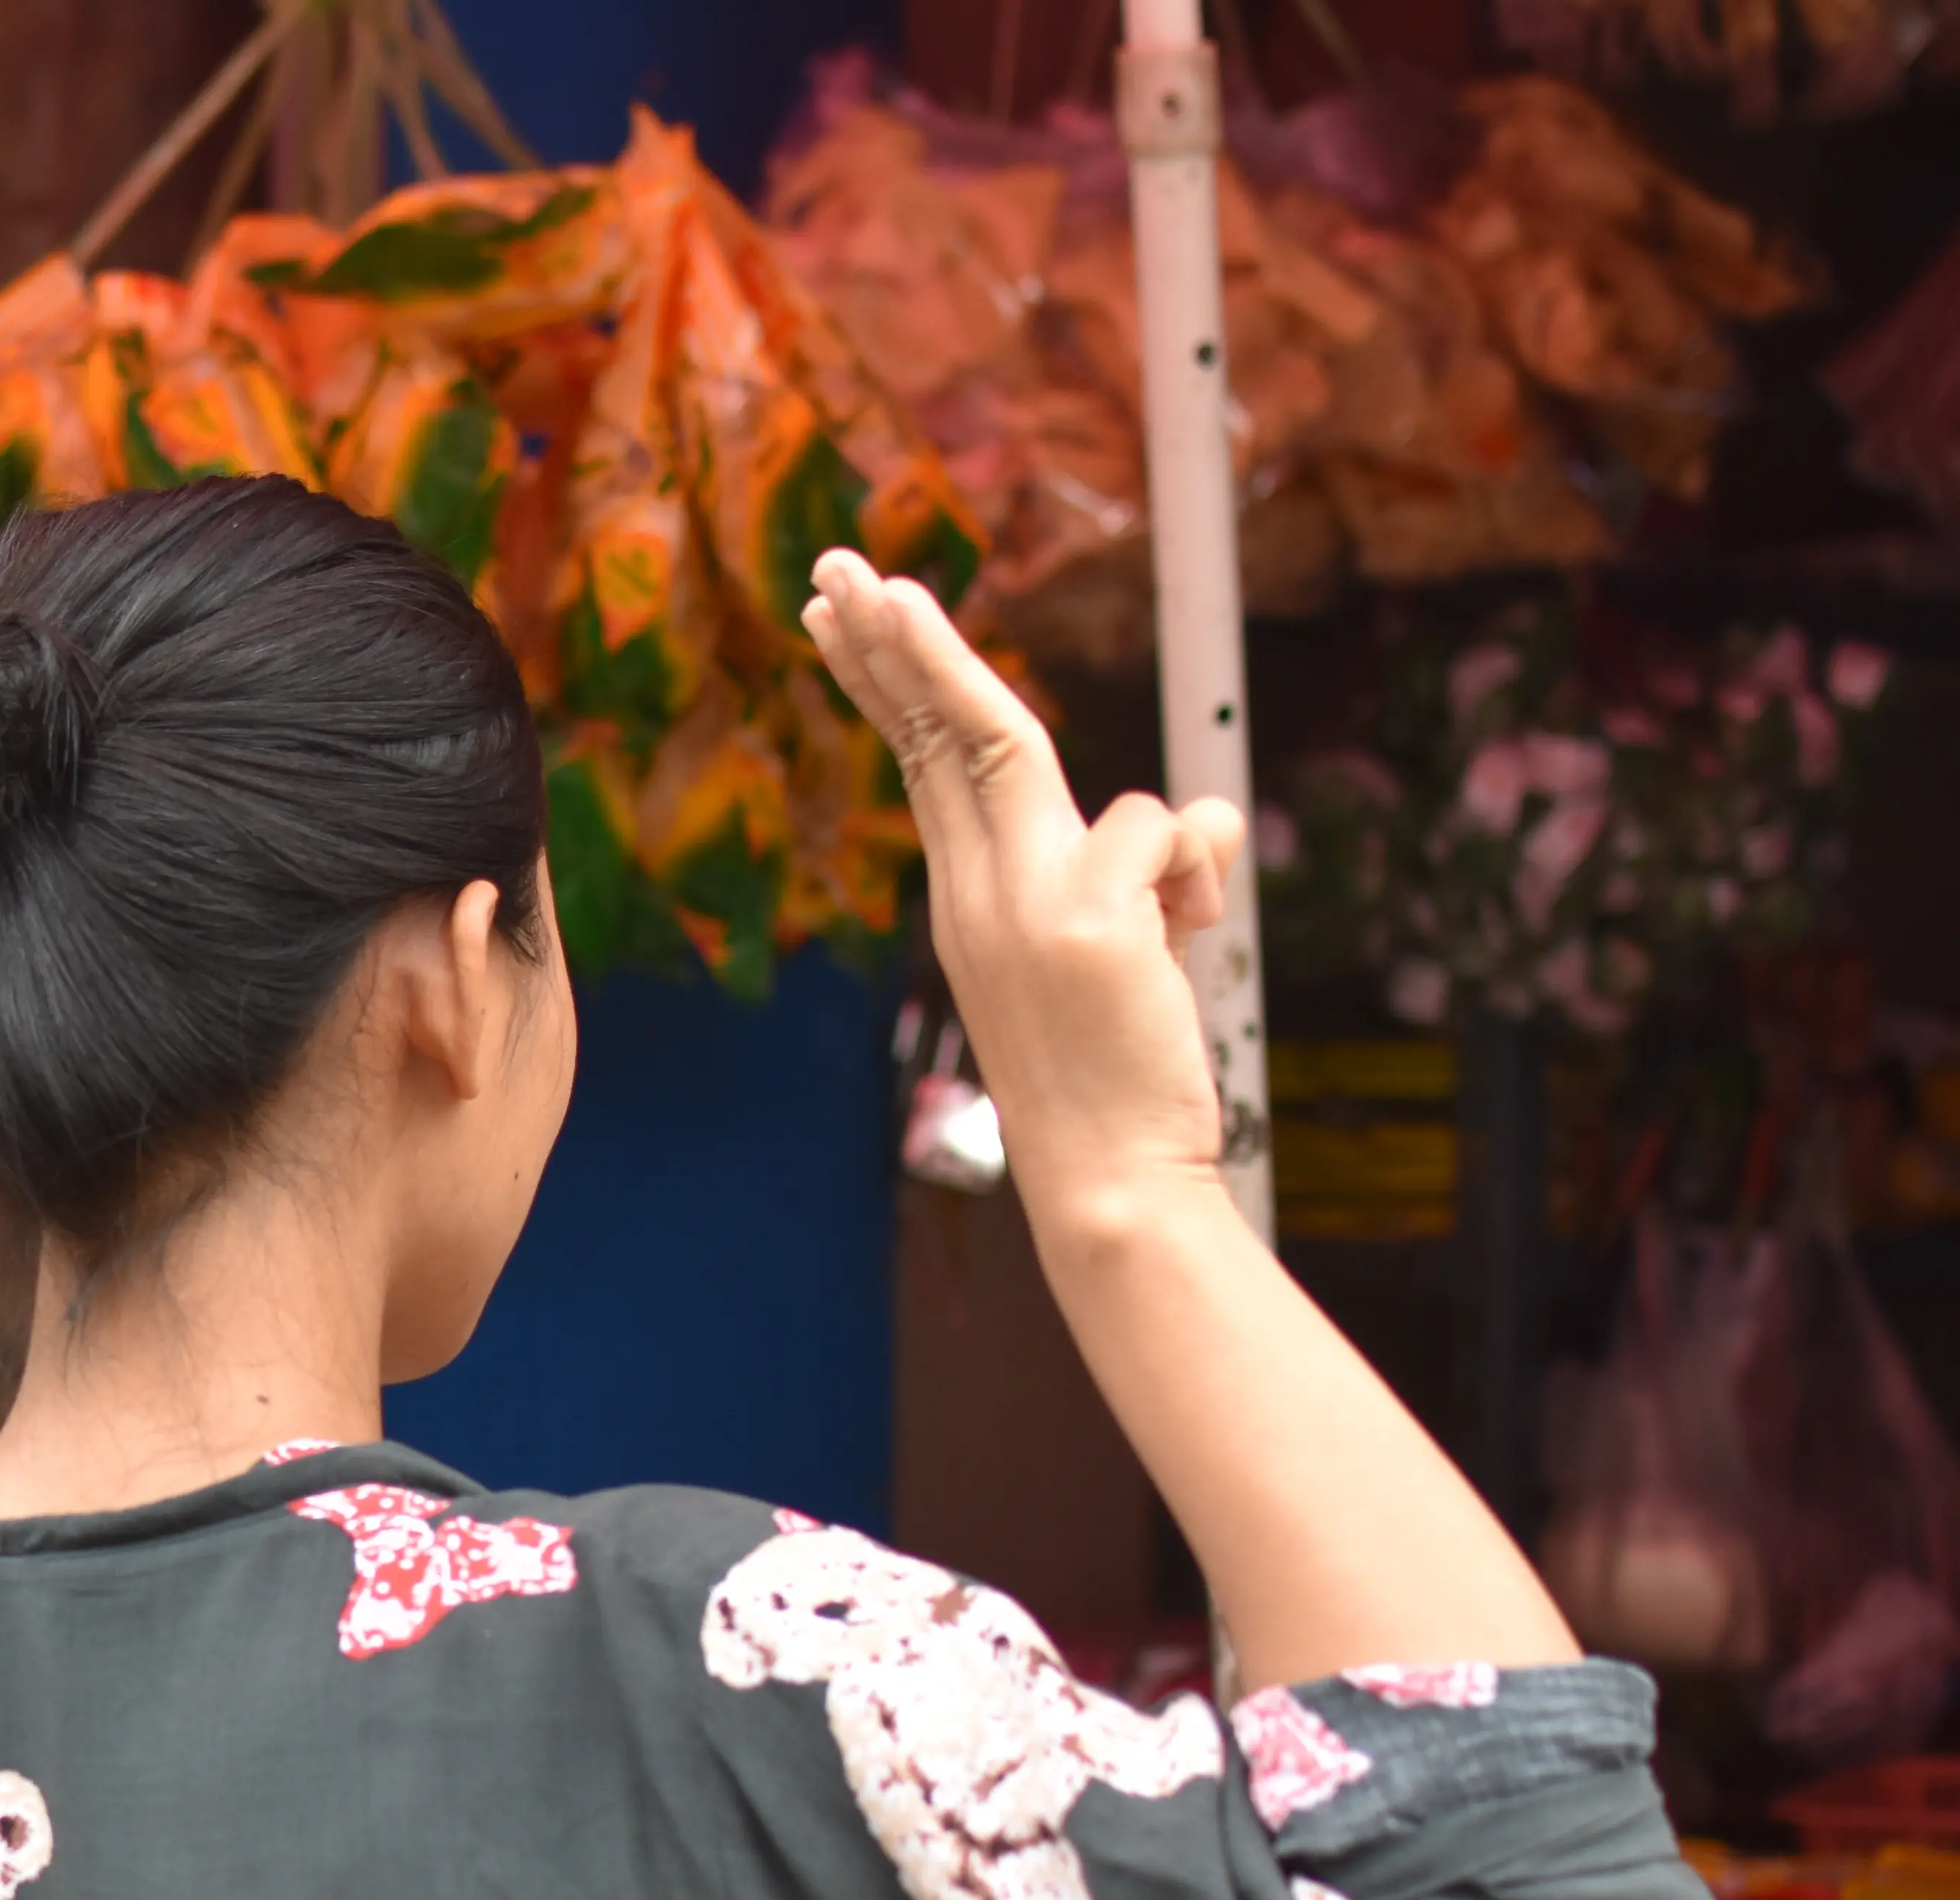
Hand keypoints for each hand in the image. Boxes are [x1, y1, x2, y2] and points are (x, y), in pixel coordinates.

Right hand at [802, 551, 1248, 1233]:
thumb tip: (1216, 816)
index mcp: (971, 899)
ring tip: (1175, 947)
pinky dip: (1201, 888)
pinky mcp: (1084, 913)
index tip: (837, 613)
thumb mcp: (1126, 952)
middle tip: (838, 565)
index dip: (889, 678)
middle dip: (896, 639)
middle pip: (945, 727)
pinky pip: (1168, 833)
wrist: (1110, 1180)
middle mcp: (977, 891)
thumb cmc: (1117, 1078)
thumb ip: (1153, 873)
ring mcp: (1021, 898)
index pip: (926, 761)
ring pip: (1070, 775)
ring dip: (1160, 854)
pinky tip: (1188, 956)